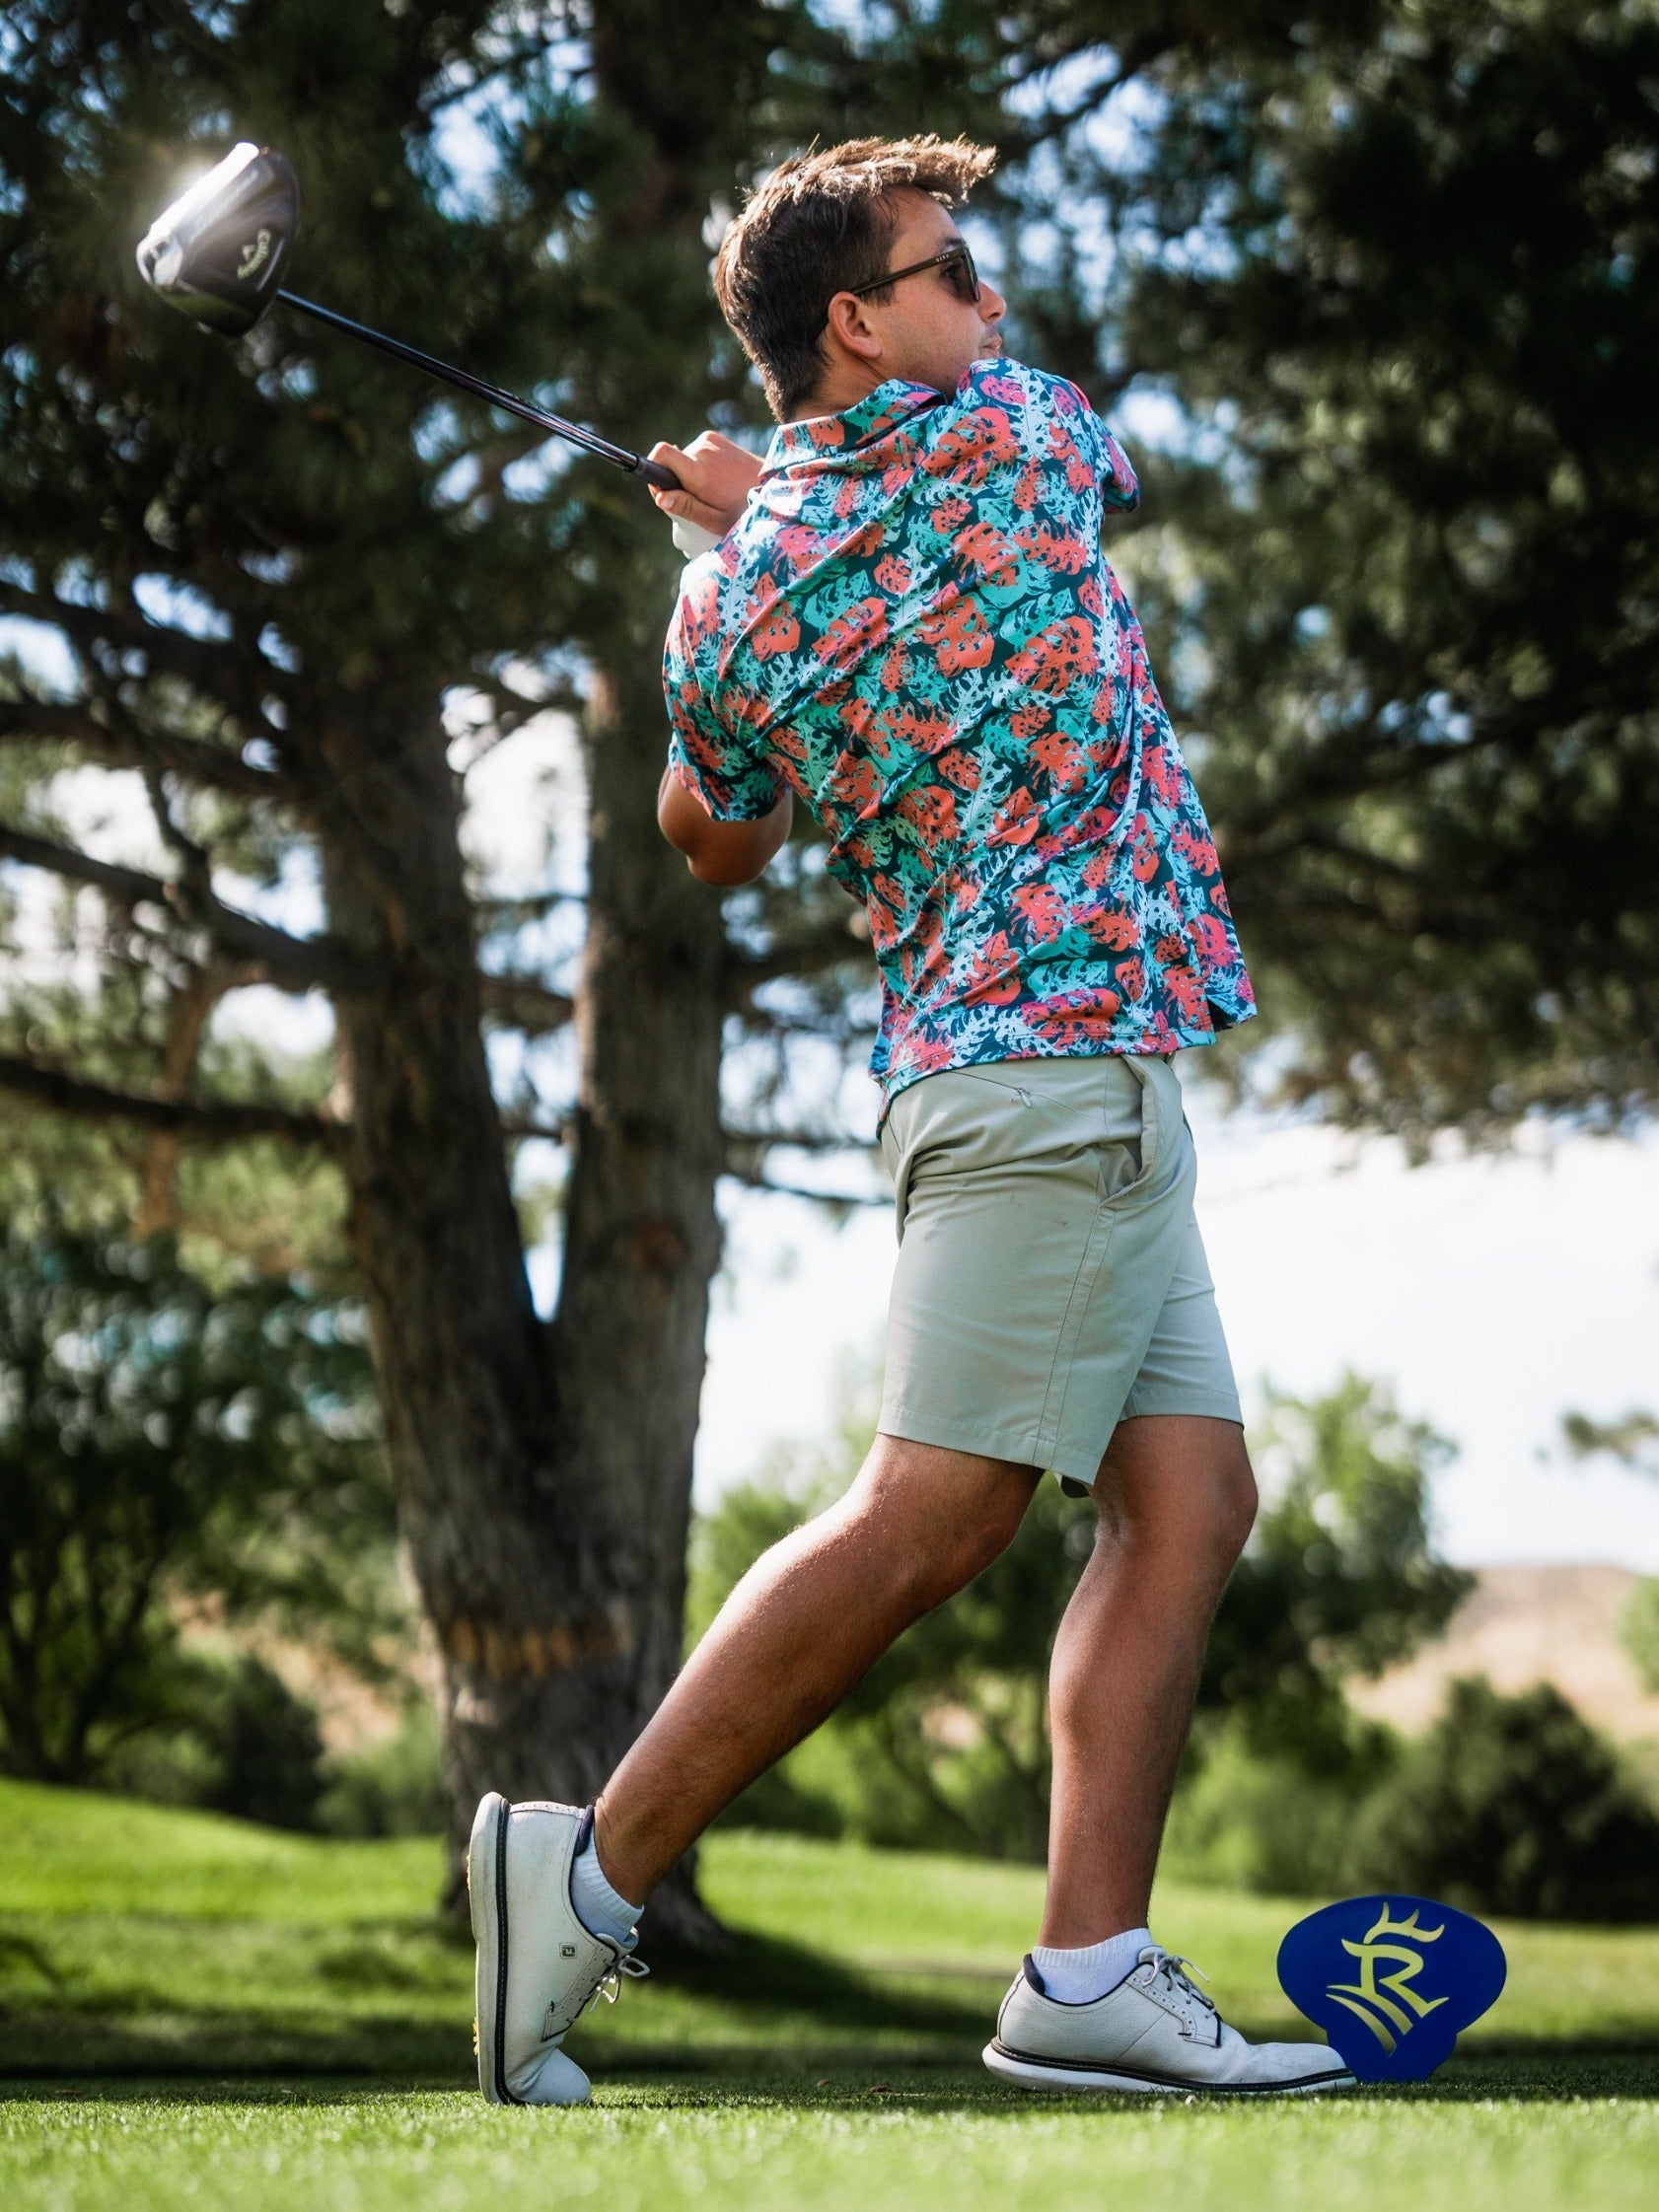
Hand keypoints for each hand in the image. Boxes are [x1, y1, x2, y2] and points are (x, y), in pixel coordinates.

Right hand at [647, 430, 764, 540]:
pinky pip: (697, 452)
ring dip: (690, 475)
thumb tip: (660, 496)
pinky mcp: (717, 438)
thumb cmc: (744, 511)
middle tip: (699, 501)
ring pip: (684, 458)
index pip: (661, 453)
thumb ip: (685, 507)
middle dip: (676, 481)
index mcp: (699, 470)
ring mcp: (712, 440)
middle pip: (671, 461)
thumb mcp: (714, 518)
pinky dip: (701, 466)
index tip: (661, 489)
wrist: (776, 489)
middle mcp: (703, 449)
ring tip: (714, 492)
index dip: (652, 470)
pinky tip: (719, 480)